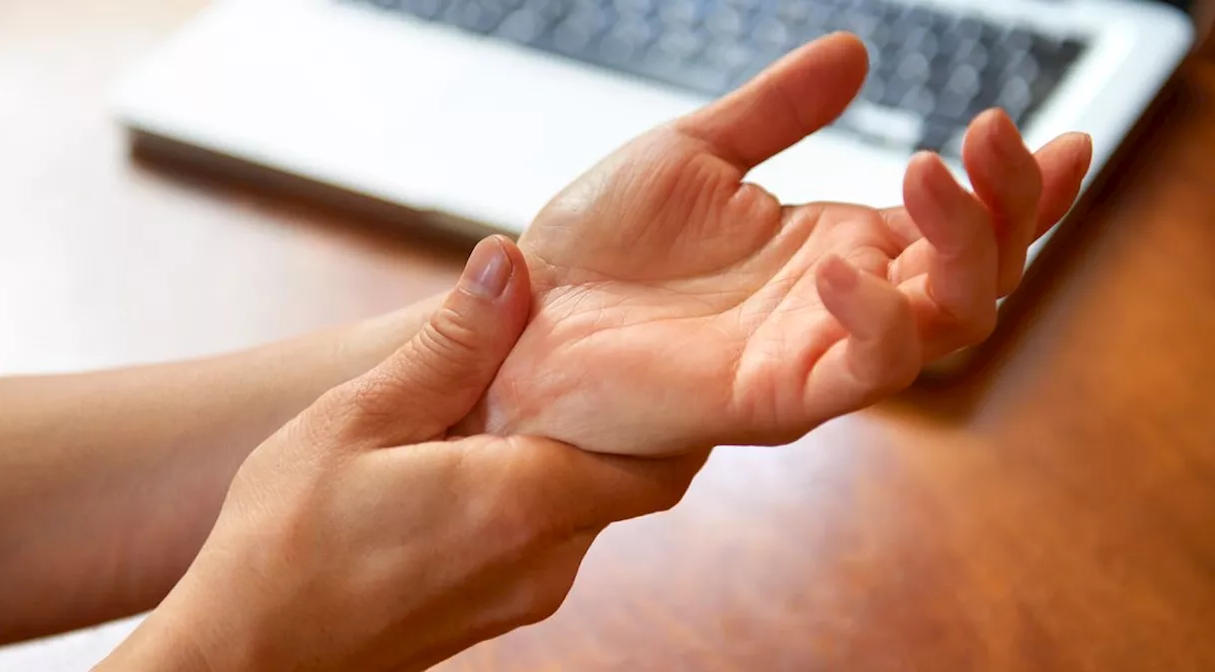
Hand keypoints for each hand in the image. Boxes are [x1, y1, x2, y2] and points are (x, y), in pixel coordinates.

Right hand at [99, 237, 703, 671]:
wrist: (243, 661)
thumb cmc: (282, 544)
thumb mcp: (357, 421)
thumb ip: (449, 347)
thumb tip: (509, 266)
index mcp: (527, 502)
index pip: (664, 457)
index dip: (673, 404)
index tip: (653, 350)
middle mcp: (547, 560)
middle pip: (629, 479)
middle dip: (614, 416)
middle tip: (576, 353)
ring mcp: (524, 595)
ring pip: (585, 506)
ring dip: (566, 452)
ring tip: (515, 396)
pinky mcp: (496, 611)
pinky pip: (545, 537)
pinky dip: (535, 490)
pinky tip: (478, 457)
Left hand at [465, 33, 1092, 455]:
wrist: (524, 315)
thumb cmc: (600, 248)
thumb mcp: (692, 153)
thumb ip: (776, 112)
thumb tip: (855, 54)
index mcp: (833, 248)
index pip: (960, 227)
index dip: (1022, 190)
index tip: (1057, 138)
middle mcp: (839, 305)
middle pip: (979, 275)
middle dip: (1009, 206)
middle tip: (992, 133)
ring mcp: (812, 353)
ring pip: (946, 324)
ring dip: (965, 250)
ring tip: (926, 172)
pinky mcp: (772, 398)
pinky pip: (860, 372)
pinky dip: (878, 322)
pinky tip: (843, 265)